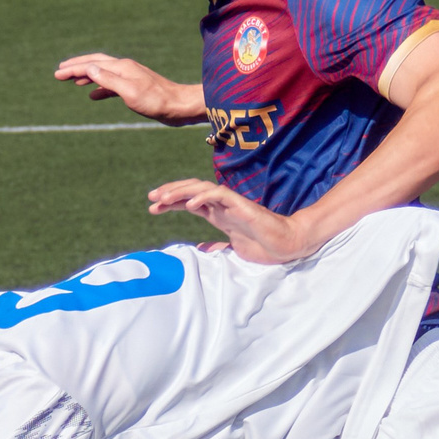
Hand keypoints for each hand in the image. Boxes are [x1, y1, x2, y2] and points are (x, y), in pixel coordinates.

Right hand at [55, 53, 198, 124]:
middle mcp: (125, 68)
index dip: (73, 68)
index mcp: (122, 67)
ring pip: (103, 73)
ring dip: (87, 75)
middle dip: (77, 66)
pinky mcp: (135, 88)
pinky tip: (93, 95)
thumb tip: (89, 68)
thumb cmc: (156, 101)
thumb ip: (108, 80)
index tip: (57, 73)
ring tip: (73, 81)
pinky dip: (99, 88)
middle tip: (60, 72)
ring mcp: (131, 77)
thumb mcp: (129, 92)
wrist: (180, 106)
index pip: (92, 64)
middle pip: (96, 63)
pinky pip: (111, 85)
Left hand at [147, 177, 308, 262]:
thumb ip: (217, 248)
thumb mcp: (233, 250)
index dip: (170, 202)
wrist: (286, 245)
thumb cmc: (263, 246)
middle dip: (170, 192)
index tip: (152, 208)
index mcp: (218, 214)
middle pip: (191, 191)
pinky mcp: (242, 205)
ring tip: (163, 198)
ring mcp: (231, 203)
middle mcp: (222, 205)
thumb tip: (201, 250)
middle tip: (151, 198)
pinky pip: (219, 194)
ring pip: (201, 188)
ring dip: (181, 191)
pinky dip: (203, 196)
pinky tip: (189, 203)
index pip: (189, 202)